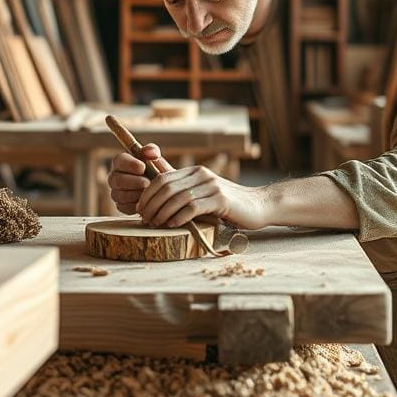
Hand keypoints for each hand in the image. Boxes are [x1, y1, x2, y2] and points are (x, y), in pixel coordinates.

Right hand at [107, 143, 164, 214]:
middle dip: (134, 182)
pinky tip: (146, 201)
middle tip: (147, 183)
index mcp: (121, 162)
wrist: (163, 190)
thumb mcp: (156, 159)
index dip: (129, 164)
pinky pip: (124, 207)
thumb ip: (152, 151)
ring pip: (120, 195)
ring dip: (136, 194)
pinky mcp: (121, 206)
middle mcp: (115, 177)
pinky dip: (137, 205)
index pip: (118, 160)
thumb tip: (149, 152)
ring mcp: (116, 192)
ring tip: (149, 192)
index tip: (143, 167)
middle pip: (117, 180)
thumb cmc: (157, 171)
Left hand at [137, 165, 269, 230]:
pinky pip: (193, 207)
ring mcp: (211, 186)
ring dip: (162, 212)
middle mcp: (201, 175)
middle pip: (166, 187)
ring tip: (154, 224)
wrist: (257, 206)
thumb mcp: (203, 193)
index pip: (162, 177)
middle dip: (151, 204)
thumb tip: (156, 194)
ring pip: (178, 197)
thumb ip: (183, 190)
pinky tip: (172, 225)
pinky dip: (179, 217)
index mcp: (194, 171)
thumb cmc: (227, 203)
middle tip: (144, 219)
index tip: (139, 209)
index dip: (147, 193)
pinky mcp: (220, 199)